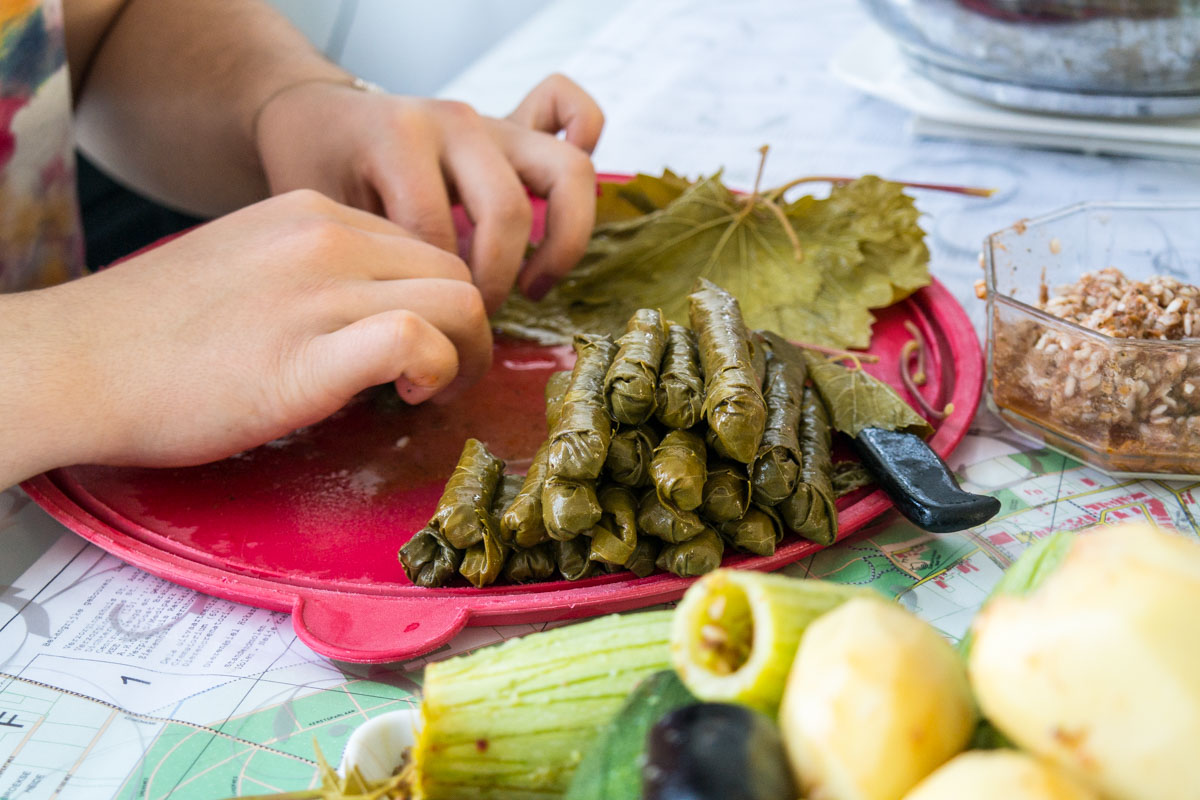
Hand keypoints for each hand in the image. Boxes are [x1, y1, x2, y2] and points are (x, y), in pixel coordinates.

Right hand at [0, 191, 489, 484]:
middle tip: (442, 378)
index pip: (425, 245)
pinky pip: (418, 342)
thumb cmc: (152, 333)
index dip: (442, 300)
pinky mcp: (307, 356)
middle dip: (471, 330)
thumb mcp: (246, 266)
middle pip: (457, 272)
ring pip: (459, 301)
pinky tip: (404, 397)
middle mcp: (325, 238)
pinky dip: (435, 373)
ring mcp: (318, 292)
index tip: (428, 342)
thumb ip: (313, 275)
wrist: (73, 363)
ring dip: (465, 355)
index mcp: (311, 214)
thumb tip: (369, 314)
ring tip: (427, 392)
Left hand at [254, 74, 604, 312]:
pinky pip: (575, 114)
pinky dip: (587, 147)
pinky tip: (559, 211)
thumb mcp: (320, 219)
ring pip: (566, 172)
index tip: (429, 334)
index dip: (441, 297)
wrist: (314, 115)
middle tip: (477, 321)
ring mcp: (491, 120)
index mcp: (399, 139)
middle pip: (509, 211)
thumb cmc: (315, 174)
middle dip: (499, 281)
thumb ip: (364, 263)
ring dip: (561, 241)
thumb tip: (411, 337)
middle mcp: (454, 122)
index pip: (440, 235)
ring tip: (534, 286)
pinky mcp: (514, 121)